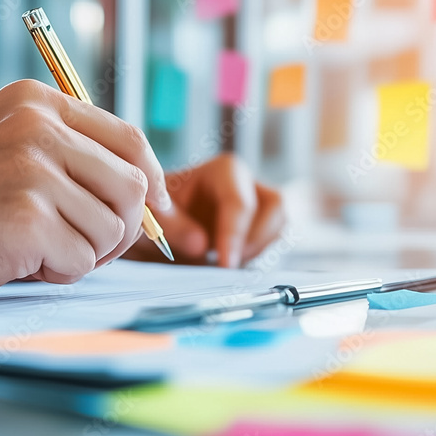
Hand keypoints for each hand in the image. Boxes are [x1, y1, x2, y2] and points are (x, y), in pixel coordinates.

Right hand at [0, 79, 170, 301]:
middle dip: (122, 227)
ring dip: (86, 253)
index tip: (156, 208)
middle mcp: (40, 128)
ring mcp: (33, 170)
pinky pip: (81, 259)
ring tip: (40, 251)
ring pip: (112, 228)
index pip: (129, 138)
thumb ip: (68, 153)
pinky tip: (21, 262)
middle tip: (87, 246)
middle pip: (133, 185)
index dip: (152, 178)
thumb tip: (147, 192)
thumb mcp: (6, 145)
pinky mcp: (26, 217)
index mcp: (39, 103)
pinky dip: (59, 273)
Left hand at [126, 154, 285, 267]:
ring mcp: (258, 200)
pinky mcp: (262, 222)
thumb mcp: (154, 218)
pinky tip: (230, 261)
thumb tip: (202, 246)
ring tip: (224, 263)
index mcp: (222, 171)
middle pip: (274, 206)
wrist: (157, 222)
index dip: (235, 235)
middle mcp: (246, 181)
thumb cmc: (156, 214)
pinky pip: (277, 238)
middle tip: (226, 264)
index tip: (224, 264)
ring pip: (280, 222)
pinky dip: (258, 255)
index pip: (239, 201)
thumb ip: (173, 227)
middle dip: (254, 240)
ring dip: (258, 248)